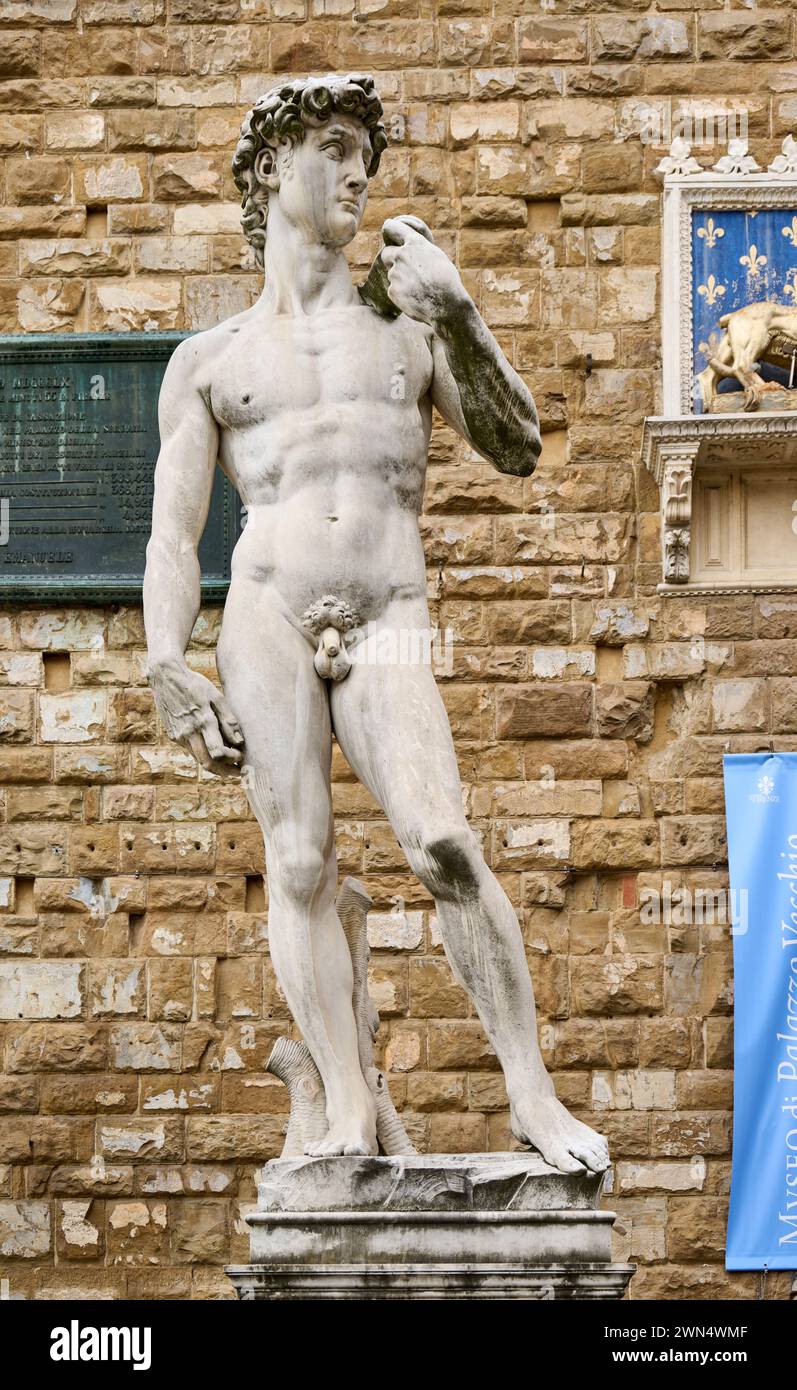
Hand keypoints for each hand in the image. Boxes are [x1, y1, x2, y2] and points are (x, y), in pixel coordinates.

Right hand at [147, 657, 243, 774]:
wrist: (165, 677)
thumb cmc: (195, 685)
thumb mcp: (216, 696)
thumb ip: (228, 719)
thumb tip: (239, 741)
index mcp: (203, 721)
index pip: (218, 752)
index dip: (232, 759)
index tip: (241, 756)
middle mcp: (189, 732)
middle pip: (207, 763)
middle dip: (225, 771)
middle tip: (238, 772)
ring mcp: (179, 736)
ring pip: (199, 759)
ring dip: (215, 765)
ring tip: (229, 762)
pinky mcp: (173, 736)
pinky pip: (191, 750)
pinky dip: (204, 753)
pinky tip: (213, 748)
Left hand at [380, 217, 467, 328]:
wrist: (447, 304)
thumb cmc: (447, 280)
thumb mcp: (436, 255)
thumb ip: (419, 249)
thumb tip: (409, 245)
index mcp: (414, 243)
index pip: (392, 228)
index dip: (389, 230)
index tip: (388, 232)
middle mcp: (402, 255)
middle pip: (386, 253)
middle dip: (392, 260)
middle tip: (404, 269)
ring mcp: (395, 273)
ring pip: (392, 274)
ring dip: (401, 280)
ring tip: (419, 288)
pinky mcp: (392, 290)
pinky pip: (394, 290)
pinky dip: (402, 294)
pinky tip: (415, 298)